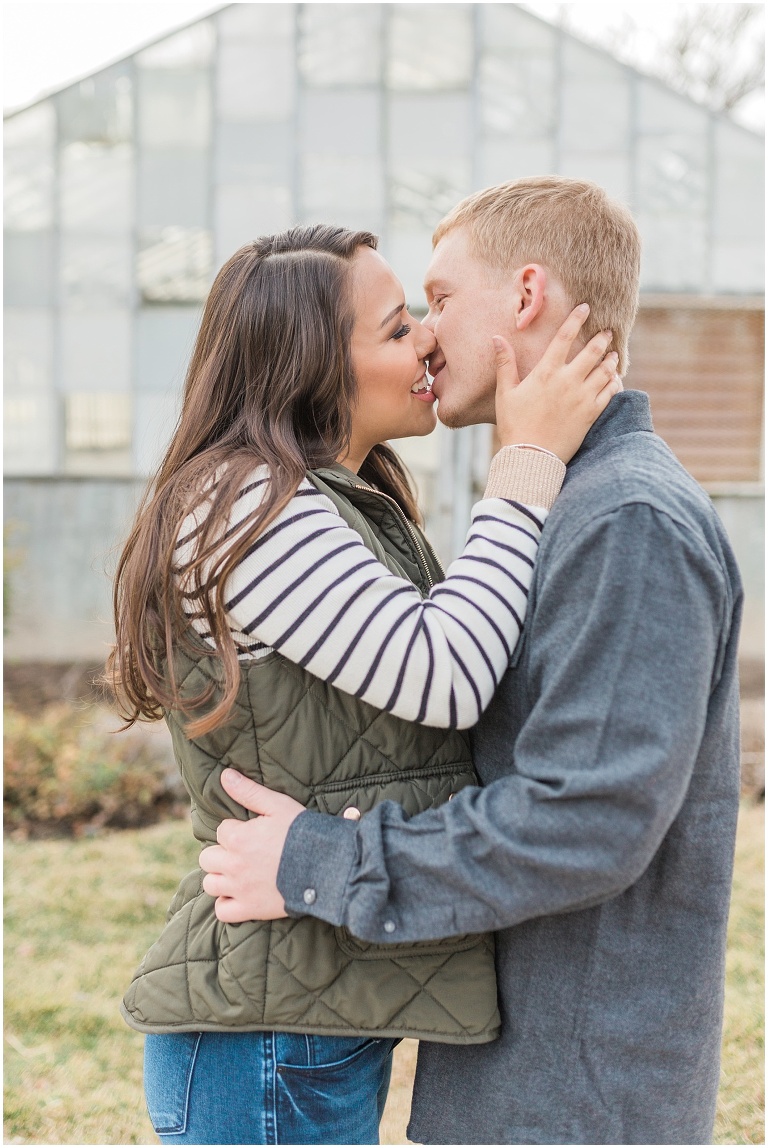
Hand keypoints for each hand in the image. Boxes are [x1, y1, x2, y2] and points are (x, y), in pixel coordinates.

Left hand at [199, 769, 305, 922]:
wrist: (324, 866)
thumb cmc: (302, 833)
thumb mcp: (277, 805)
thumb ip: (248, 791)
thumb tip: (225, 775)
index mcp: (238, 838)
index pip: (222, 831)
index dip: (237, 830)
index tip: (254, 833)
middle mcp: (233, 864)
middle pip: (208, 858)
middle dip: (222, 853)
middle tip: (242, 852)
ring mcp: (240, 889)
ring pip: (210, 884)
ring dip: (220, 877)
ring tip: (238, 872)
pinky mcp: (249, 909)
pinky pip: (222, 911)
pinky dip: (226, 904)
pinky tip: (238, 894)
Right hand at [494, 304, 620, 462]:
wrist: (531, 456)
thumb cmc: (514, 425)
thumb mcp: (505, 393)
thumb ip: (504, 364)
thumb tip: (496, 339)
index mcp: (546, 372)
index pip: (564, 338)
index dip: (576, 320)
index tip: (585, 308)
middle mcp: (568, 381)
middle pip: (592, 352)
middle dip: (601, 339)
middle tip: (607, 332)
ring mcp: (583, 397)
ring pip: (605, 371)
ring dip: (611, 360)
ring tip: (613, 355)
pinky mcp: (592, 414)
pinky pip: (610, 393)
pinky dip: (615, 383)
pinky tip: (615, 379)